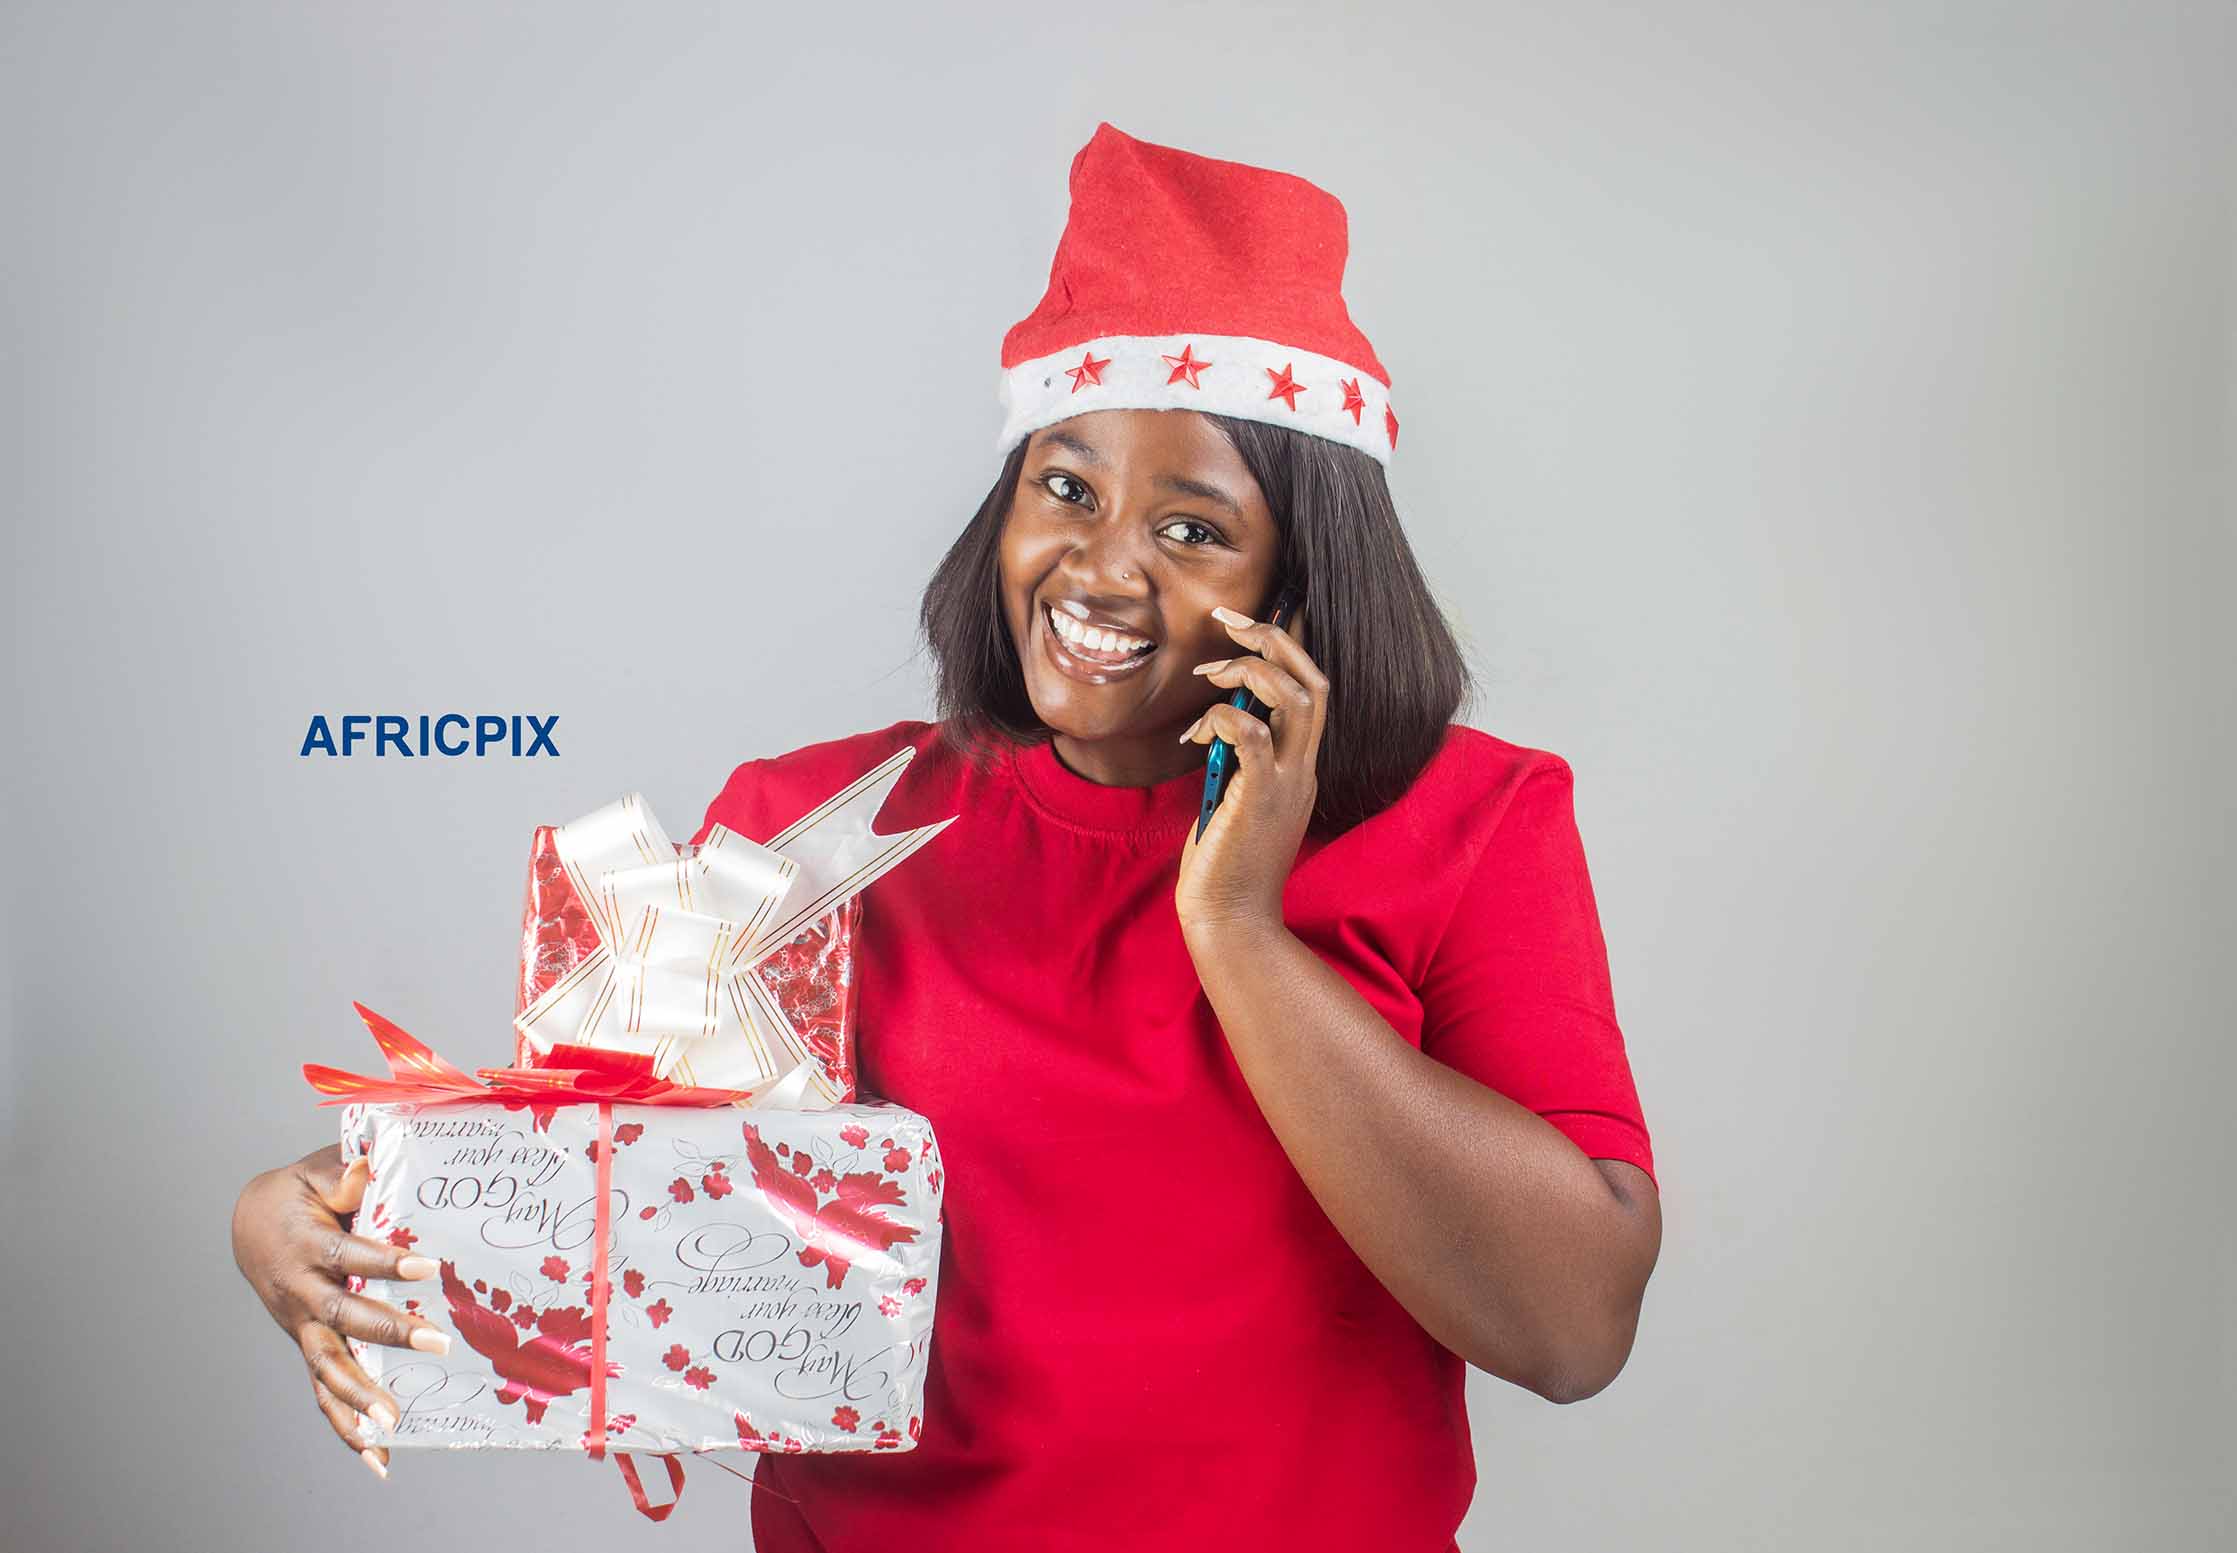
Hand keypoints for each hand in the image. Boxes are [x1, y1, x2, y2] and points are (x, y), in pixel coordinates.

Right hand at [231, 1143, 450, 1477]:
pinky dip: (346, 1426)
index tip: (429, 1265)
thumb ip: (340, 1175)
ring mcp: (300, 1326)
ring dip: (359, 1397)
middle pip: (342, 1318)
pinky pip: (324, 1391)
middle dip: (388, 1333)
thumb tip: (364, 1169)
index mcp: (305, 1246)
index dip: (387, 1262)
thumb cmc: (296, 1195)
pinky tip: (378, 1456)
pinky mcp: (307, 1346)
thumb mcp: (314, 1173)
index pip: (350, 1255)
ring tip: (392, 1422)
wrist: (251, 1225)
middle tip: (435, 1344)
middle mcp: (299, 1293)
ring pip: (326, 1366)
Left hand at [1174, 602, 1325, 935]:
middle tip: (1231, 620)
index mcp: (1299, 768)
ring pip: (1296, 697)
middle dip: (1274, 639)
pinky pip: (1253, 735)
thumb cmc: (1223, 864)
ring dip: (1250, 672)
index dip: (1287, 648)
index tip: (1249, 624)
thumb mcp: (1234, 797)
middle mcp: (1303, 769)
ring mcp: (1289, 783)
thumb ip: (1237, 759)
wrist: (1229, 919)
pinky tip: (1197, 732)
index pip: (1311, 691)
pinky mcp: (1261, 796)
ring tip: (1208, 677)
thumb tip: (1219, 719)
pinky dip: (1224, 717)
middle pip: (1313, 681)